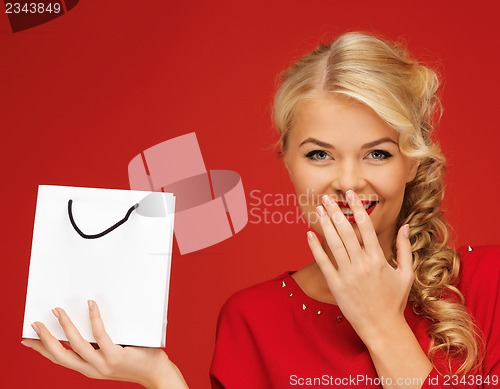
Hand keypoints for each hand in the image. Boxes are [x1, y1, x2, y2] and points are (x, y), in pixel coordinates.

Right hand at [22, 301, 187, 388]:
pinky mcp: (115, 356)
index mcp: (88, 369)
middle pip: (61, 355)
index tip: (26, 341)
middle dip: (45, 339)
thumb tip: (89, 320)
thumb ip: (100, 343)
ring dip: (65, 326)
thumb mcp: (112, 354)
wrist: (156, 373)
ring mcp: (103, 364)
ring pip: (76, 344)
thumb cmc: (137, 359)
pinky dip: (94, 318)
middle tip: (35, 323)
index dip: (41, 351)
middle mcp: (92, 369)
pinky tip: (90, 305)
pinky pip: (100, 334)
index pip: (60, 360)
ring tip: (57, 310)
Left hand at [306, 190, 413, 343]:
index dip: (357, 208)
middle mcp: (362, 264)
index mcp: (379, 259)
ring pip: (334, 244)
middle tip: (327, 197)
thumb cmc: (395, 300)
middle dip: (336, 211)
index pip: (366, 227)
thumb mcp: (406, 274)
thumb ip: (405, 248)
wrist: (382, 327)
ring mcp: (348, 275)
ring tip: (319, 210)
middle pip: (346, 232)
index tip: (351, 195)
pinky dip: (315, 248)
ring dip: (325, 224)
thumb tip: (406, 226)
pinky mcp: (336, 285)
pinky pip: (323, 262)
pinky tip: (309, 234)